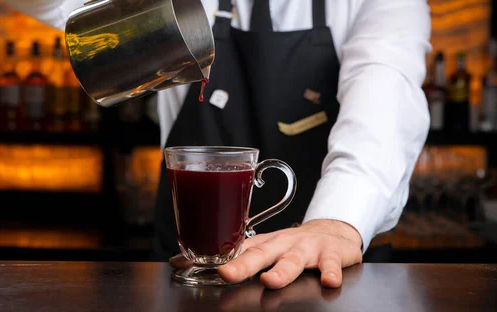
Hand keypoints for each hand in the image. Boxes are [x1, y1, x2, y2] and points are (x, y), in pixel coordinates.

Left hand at [169, 219, 362, 289]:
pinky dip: (330, 272)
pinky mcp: (330, 254)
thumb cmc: (291, 244)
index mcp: (263, 242)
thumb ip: (233, 256)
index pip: (235, 248)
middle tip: (226, 274)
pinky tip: (328, 281)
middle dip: (242, 265)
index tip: (191, 263)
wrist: (332, 233)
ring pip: (293, 259)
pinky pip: (331, 264)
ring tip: (271, 281)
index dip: (214, 257)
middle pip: (260, 253)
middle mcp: (281, 243)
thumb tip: (180, 262)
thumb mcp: (263, 247)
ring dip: (282, 270)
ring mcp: (306, 248)